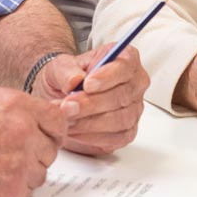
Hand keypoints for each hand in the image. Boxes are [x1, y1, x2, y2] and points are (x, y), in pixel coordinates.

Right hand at [0, 88, 66, 196]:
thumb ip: (13, 112)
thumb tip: (38, 118)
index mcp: (14, 105)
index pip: (58, 118)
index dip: (53, 129)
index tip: (48, 135)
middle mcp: (22, 130)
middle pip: (51, 147)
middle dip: (34, 153)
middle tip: (6, 155)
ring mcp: (21, 162)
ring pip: (39, 171)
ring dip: (23, 173)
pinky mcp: (14, 190)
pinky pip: (27, 192)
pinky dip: (11, 191)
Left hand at [34, 44, 148, 155]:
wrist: (62, 97)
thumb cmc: (67, 76)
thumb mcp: (60, 66)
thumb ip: (66, 71)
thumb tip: (75, 81)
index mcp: (126, 58)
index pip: (125, 66)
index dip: (107, 77)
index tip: (87, 84)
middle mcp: (135, 84)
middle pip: (121, 96)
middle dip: (92, 104)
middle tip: (67, 106)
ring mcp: (134, 109)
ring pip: (120, 119)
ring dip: (90, 122)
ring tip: (66, 119)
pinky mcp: (127, 132)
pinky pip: (116, 138)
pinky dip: (91, 137)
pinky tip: (73, 131)